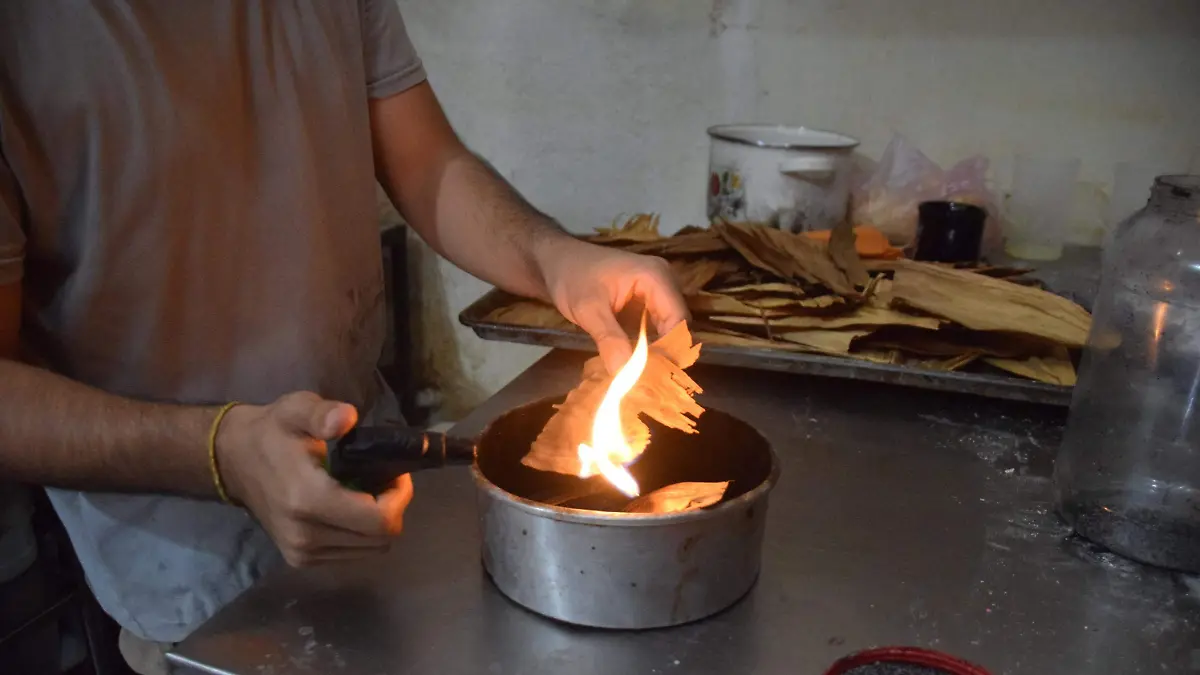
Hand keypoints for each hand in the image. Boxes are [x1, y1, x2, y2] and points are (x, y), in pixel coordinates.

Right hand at [214, 392, 413, 566]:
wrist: (232, 461)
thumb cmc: (272, 432)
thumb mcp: (296, 410)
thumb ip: (322, 414)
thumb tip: (347, 418)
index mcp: (309, 500)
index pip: (379, 521)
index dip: (399, 498)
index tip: (396, 473)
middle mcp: (306, 535)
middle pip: (379, 539)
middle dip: (392, 509)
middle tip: (384, 480)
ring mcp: (302, 553)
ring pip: (368, 550)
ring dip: (376, 523)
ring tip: (366, 492)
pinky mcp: (300, 559)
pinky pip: (350, 553)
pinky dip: (359, 533)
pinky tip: (349, 507)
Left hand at [538, 239, 688, 373]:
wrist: (555, 261)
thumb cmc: (570, 276)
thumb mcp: (587, 310)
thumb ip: (609, 340)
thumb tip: (625, 375)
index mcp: (655, 277)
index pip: (678, 322)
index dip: (669, 352)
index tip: (652, 380)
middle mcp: (664, 282)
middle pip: (677, 327)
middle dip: (664, 356)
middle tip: (647, 386)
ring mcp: (657, 291)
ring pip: (668, 330)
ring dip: (657, 354)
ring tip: (642, 381)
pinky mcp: (647, 302)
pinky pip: (657, 328)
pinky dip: (648, 347)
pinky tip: (636, 366)